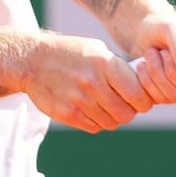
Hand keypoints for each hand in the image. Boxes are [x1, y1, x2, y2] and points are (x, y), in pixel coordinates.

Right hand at [21, 34, 154, 132]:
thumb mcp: (96, 49)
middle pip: (127, 114)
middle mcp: (93, 84)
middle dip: (129, 111)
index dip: (144, 100)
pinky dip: (96, 121)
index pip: (138, 95)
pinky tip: (90, 108)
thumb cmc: (70, 53)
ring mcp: (79, 101)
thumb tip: (143, 85)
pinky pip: (94, 127)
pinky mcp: (67, 114)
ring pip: (111, 123)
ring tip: (105, 105)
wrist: (31, 61)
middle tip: (123, 104)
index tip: (140, 99)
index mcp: (105, 65)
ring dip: (112, 117)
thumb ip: (119, 67)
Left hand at [125, 11, 175, 103]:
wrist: (141, 34)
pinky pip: (161, 98)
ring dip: (157, 73)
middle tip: (161, 52)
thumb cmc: (161, 26)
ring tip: (150, 53)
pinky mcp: (170, 96)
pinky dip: (147, 81)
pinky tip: (143, 65)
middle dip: (173, 71)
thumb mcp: (170, 25)